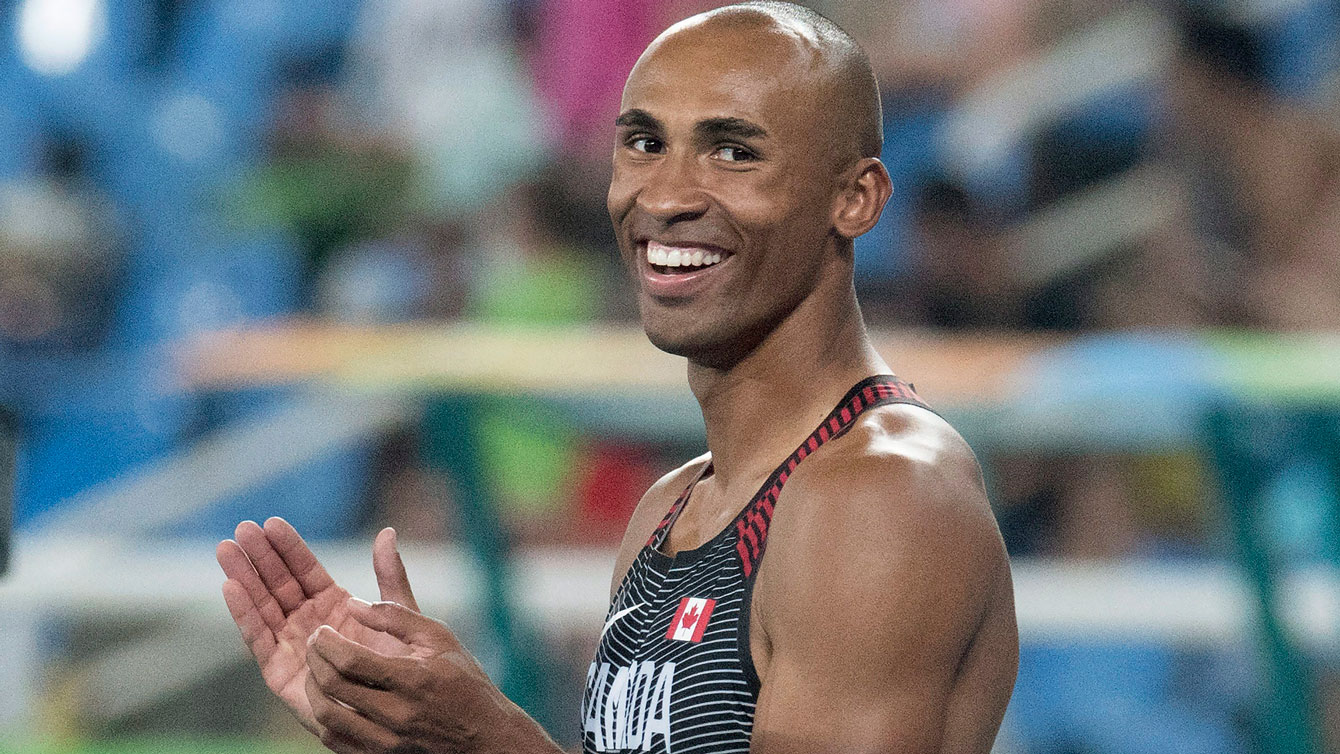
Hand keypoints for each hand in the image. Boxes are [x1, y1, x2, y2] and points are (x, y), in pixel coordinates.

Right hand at [216, 517, 419, 735]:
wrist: (399, 711)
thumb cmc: (401, 664)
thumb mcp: (398, 612)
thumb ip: (389, 574)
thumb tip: (386, 532)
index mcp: (334, 606)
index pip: (305, 570)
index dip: (289, 548)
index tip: (270, 522)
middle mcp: (309, 623)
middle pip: (278, 584)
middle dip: (260, 557)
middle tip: (241, 528)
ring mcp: (293, 646)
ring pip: (264, 606)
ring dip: (244, 578)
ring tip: (226, 549)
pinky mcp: (281, 674)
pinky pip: (260, 640)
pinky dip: (245, 615)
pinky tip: (231, 587)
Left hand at [304, 600, 557, 753]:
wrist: (483, 734)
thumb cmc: (462, 679)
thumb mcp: (438, 637)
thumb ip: (395, 616)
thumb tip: (353, 604)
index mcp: (412, 680)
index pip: (351, 662)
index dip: (327, 643)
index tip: (323, 630)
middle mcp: (396, 714)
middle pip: (334, 688)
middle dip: (315, 660)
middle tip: (315, 644)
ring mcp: (386, 741)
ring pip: (327, 717)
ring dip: (313, 689)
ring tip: (317, 669)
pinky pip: (334, 739)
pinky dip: (324, 716)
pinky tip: (329, 697)